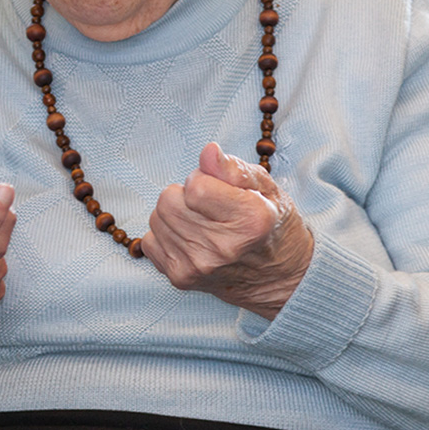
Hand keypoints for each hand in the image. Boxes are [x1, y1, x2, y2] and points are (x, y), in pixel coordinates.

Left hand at [141, 142, 312, 319]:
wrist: (278, 278)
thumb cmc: (270, 226)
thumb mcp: (265, 188)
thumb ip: (233, 168)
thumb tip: (208, 151)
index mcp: (250, 220)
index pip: (194, 186)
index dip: (202, 179)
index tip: (218, 189)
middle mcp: (223, 248)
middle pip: (168, 200)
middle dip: (184, 195)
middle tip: (209, 207)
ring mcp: (199, 266)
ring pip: (157, 218)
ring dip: (175, 215)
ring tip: (202, 224)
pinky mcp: (181, 278)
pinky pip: (150, 240)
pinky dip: (166, 236)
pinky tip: (191, 241)